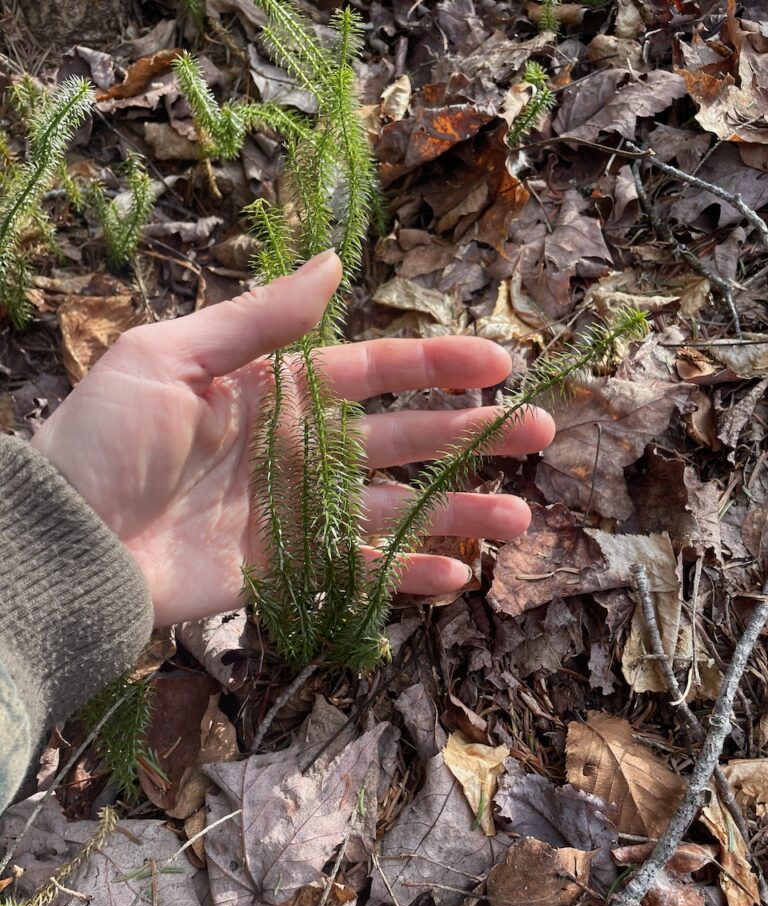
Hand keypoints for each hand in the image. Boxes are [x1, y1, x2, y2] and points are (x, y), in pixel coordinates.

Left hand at [32, 251, 554, 625]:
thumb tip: (333, 263)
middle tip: (539, 434)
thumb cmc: (107, 438)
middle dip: (470, 437)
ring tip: (518, 517)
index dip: (435, 367)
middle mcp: (295, 449)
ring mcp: (293, 515)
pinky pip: (355, 570)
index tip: (499, 364)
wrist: (63, 539)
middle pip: (401, 441)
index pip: (372, 373)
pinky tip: (454, 575)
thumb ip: (259, 320)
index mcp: (274, 391)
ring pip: (393, 509)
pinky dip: (404, 574)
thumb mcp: (171, 358)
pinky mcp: (282, 573)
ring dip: (456, 511)